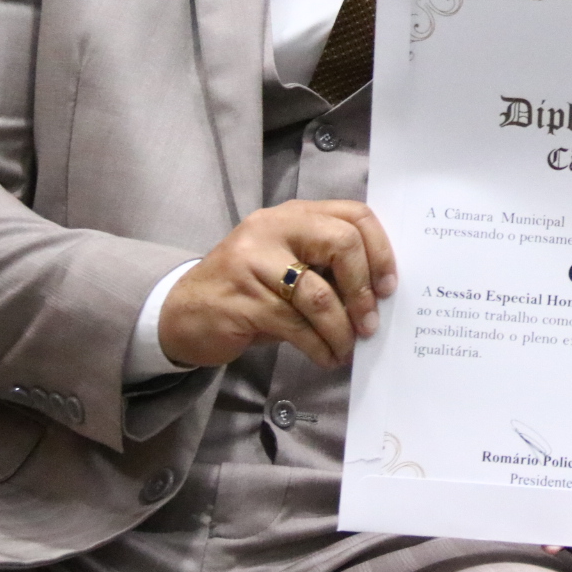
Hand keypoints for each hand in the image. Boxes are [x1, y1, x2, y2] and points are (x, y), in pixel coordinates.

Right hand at [159, 199, 395, 368]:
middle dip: (363, 288)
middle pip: (342, 243)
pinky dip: (320, 345)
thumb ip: (327, 266)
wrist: (182, 313)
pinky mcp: (242, 299)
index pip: (354, 214)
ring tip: (348, 347)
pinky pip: (296, 325)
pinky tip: (327, 357)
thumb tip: (378, 294)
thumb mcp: (289, 265)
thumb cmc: (250, 290)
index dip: (380, 250)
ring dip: (342, 328)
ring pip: (318, 294)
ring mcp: (253, 261)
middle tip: (370, 322)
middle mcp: (273, 228)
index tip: (389, 286)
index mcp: (294, 215)